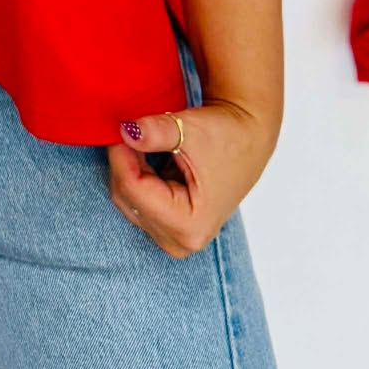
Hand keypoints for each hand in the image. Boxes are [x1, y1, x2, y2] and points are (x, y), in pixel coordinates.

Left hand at [105, 97, 278, 258]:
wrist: (248, 139)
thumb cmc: (228, 136)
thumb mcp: (191, 130)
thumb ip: (156, 132)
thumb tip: (124, 131)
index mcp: (190, 225)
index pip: (134, 190)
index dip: (121, 156)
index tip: (120, 128)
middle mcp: (182, 241)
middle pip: (127, 199)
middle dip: (124, 163)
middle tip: (133, 130)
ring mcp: (175, 237)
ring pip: (127, 201)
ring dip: (129, 169)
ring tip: (148, 142)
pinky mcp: (170, 228)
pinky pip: (136, 201)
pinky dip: (136, 176)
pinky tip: (150, 157)